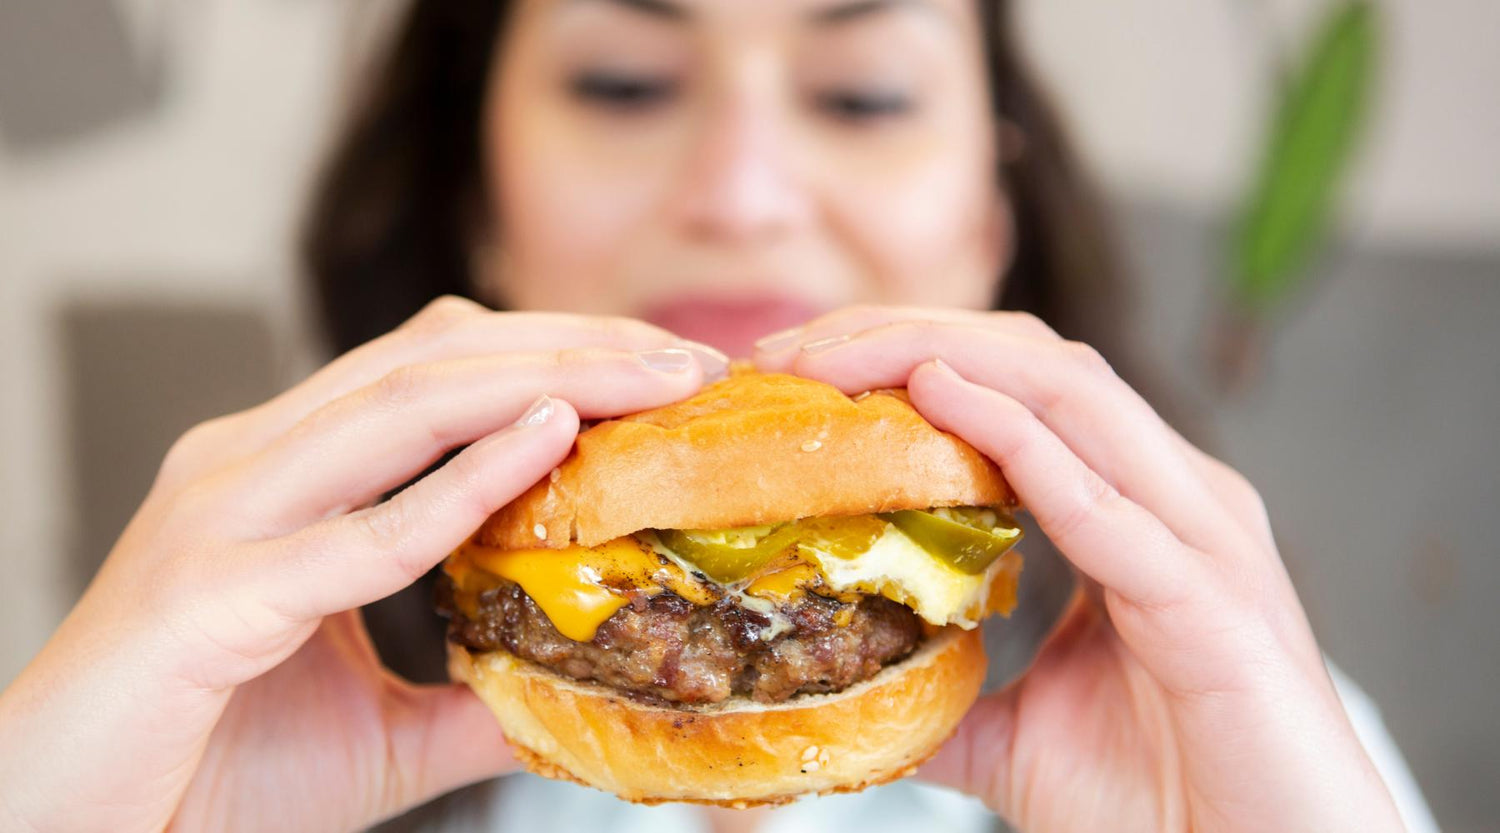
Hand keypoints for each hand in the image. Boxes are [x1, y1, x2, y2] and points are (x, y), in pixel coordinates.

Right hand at [0, 297, 726, 832]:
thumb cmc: (197, 772)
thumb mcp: (375, 730)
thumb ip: (468, 696)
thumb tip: (568, 693)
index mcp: (284, 472)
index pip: (437, 369)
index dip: (555, 353)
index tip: (663, 370)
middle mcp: (249, 464)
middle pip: (434, 358)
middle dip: (572, 345)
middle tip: (689, 359)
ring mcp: (222, 516)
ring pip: (401, 406)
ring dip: (543, 381)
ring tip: (651, 378)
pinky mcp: (209, 595)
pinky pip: (358, 532)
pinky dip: (459, 483)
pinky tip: (546, 443)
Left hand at [756, 306, 1402, 832]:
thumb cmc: (1165, 799)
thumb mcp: (1019, 735)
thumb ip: (947, 691)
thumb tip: (857, 687)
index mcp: (1140, 506)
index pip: (1018, 385)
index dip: (906, 356)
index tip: (795, 372)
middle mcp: (1176, 495)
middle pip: (1035, 361)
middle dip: (905, 334)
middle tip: (788, 352)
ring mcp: (1202, 536)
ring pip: (1067, 394)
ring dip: (940, 358)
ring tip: (834, 359)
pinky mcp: (1212, 598)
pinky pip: (1102, 499)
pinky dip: (1014, 436)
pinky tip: (937, 396)